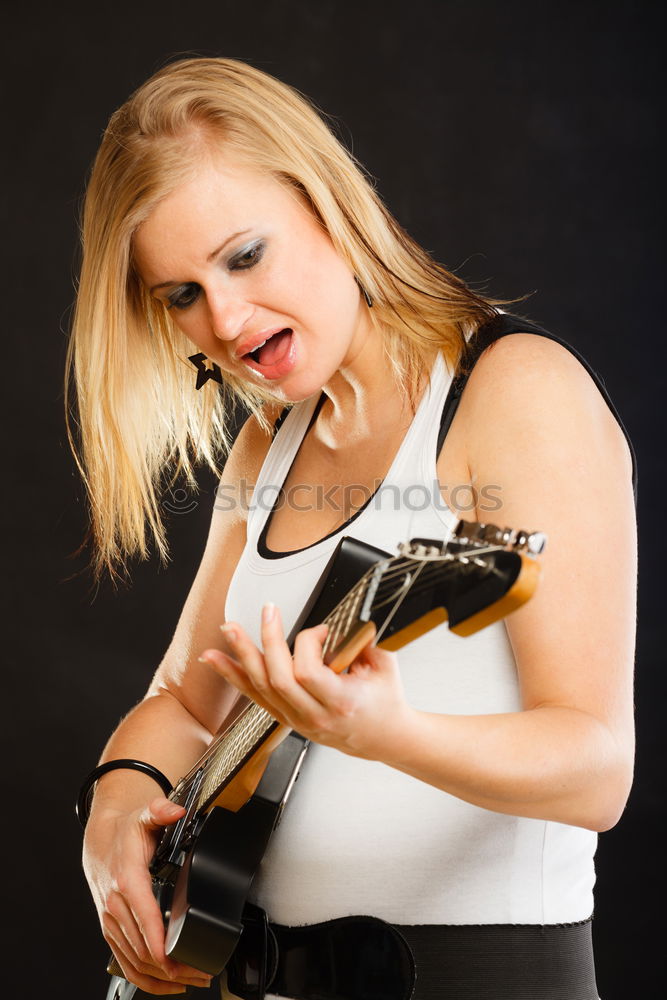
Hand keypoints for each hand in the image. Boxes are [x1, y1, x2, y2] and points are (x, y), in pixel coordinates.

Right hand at [83, 797, 213, 994]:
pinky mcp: (111, 931)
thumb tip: (176, 811)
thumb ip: (161, 811)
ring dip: (161, 979)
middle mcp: (116, 907)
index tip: (181, 962)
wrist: (99, 839)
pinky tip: (165, 984)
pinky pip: (125, 963)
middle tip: (201, 974)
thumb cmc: (125, 833)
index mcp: (128, 882)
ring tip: (190, 982)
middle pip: (143, 951)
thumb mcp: (144, 815)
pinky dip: (144, 979)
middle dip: (173, 968)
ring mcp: (112, 923)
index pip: (145, 924)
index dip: (163, 948)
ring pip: (134, 963)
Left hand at [199, 603, 413, 761]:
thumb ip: (362, 639)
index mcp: (341, 703)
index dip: (309, 643)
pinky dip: (234, 675)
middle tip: (268, 612)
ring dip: (241, 655)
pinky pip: (256, 696)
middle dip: (268, 640)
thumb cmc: (385, 701)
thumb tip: (342, 616)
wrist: (384, 738)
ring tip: (228, 630)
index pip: (308, 673)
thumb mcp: (384, 665)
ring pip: (261, 688)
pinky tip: (216, 659)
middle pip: (278, 679)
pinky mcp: (288, 719)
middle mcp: (315, 716)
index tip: (321, 629)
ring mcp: (298, 720)